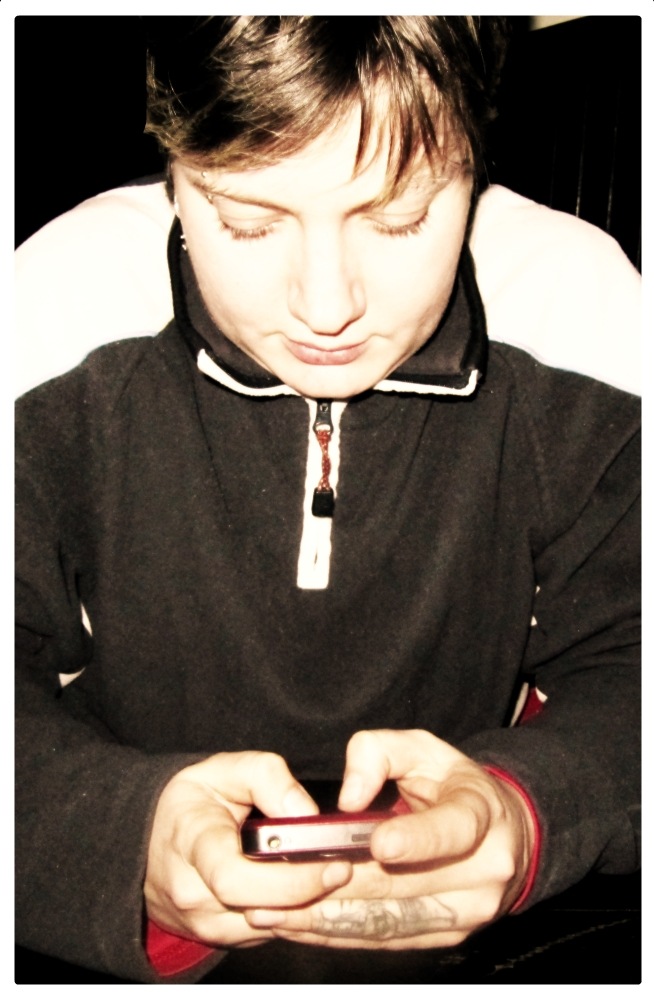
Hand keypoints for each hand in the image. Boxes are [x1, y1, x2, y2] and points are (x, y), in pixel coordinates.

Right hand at [144, 751, 351, 946]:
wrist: (149, 838)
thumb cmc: (193, 800)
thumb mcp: (225, 769)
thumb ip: (268, 778)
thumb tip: (306, 814)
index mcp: (192, 844)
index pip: (236, 879)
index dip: (291, 879)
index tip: (333, 863)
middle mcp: (192, 893)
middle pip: (260, 910)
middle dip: (310, 892)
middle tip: (345, 868)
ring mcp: (203, 922)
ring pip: (268, 927)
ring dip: (304, 905)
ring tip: (330, 874)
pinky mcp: (218, 938)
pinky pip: (265, 932)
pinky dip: (291, 913)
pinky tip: (308, 886)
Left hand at [245, 729, 534, 949]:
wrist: (502, 833)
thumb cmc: (451, 783)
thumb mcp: (421, 747)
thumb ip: (378, 753)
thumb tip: (348, 798)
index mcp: (481, 814)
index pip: (452, 830)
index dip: (415, 840)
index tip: (377, 844)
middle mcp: (482, 871)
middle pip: (405, 884)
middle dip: (341, 884)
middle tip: (285, 880)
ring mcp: (466, 912)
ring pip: (390, 922)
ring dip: (328, 920)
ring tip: (277, 913)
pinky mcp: (446, 936)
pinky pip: (386, 939)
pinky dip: (339, 935)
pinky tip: (299, 926)